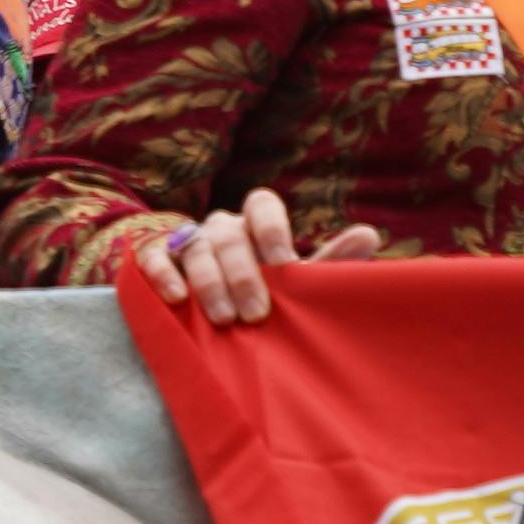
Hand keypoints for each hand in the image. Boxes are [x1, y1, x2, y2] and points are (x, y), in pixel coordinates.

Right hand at [129, 189, 392, 328]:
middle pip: (227, 231)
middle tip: (257, 313)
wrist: (213, 318)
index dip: (272, 227)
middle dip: (242, 272)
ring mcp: (186, 243)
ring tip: (223, 319)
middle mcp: (220, 229)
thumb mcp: (295, 285)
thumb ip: (327, 264)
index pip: (262, 203)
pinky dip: (162, 274)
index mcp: (255, 225)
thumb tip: (370, 234)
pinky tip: (177, 298)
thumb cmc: (265, 297)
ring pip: (193, 246)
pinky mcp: (155, 262)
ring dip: (209, 282)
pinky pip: (153, 257)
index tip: (283, 262)